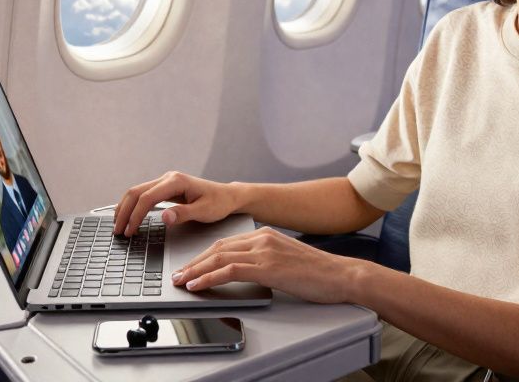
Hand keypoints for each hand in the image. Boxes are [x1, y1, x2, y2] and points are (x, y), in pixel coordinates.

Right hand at [112, 171, 240, 236]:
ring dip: (125, 208)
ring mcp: (165, 181)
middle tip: (118, 231)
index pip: (147, 198)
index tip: (130, 232)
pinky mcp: (165, 188)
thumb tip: (164, 217)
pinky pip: (143, 194)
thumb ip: (183, 214)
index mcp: (176, 181)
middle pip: (136, 192)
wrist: (227, 196)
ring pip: (137, 192)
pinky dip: (132, 205)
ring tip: (118, 225)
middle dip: (124, 212)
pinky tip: (127, 216)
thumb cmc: (218, 203)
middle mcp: (168, 178)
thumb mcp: (204, 211)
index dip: (135, 215)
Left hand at [172, 226, 363, 303]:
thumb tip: (245, 271)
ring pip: (219, 257)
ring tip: (181, 281)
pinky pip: (229, 270)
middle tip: (178, 274)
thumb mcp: (286, 259)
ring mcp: (264, 251)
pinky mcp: (267, 267)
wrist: (340, 275)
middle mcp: (262, 238)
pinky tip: (198, 285)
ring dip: (195, 270)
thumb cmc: (318, 272)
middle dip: (194, 262)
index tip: (191, 265)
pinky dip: (209, 277)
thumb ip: (265, 260)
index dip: (204, 255)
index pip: (226, 242)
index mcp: (265, 234)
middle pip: (218, 247)